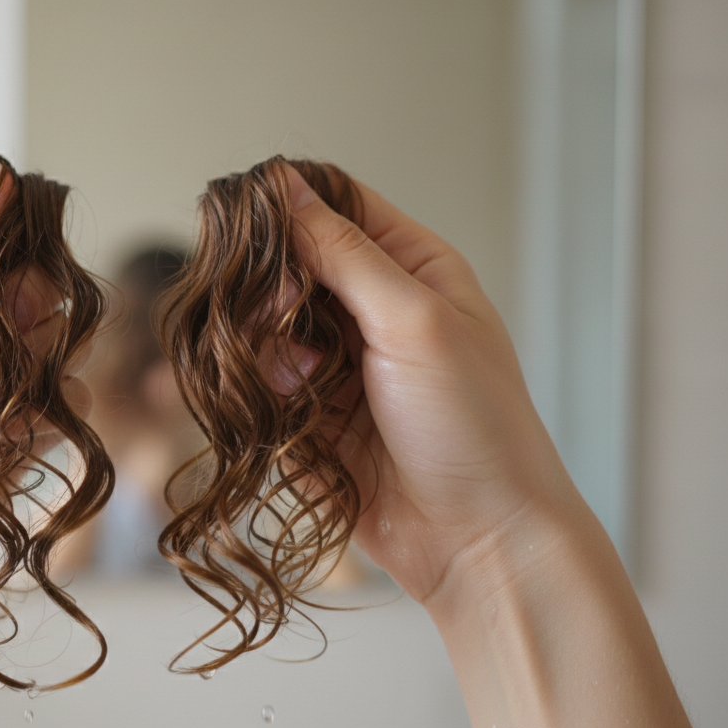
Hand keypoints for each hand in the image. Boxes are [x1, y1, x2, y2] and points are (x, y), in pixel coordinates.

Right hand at [283, 165, 582, 602]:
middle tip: (281, 316)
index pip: (338, 207)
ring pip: (268, 326)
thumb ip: (346, 254)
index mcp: (416, 269)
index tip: (248, 225)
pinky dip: (265, 392)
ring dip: (268, 347)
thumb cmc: (473, 426)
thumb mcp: (415, 322)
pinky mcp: (315, 417)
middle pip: (291, 266)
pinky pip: (264, 384)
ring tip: (299, 379)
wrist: (479, 541)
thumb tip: (287, 186)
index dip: (290, 208)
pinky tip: (291, 412)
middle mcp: (378, 310)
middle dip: (273, 288)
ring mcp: (344, 365)